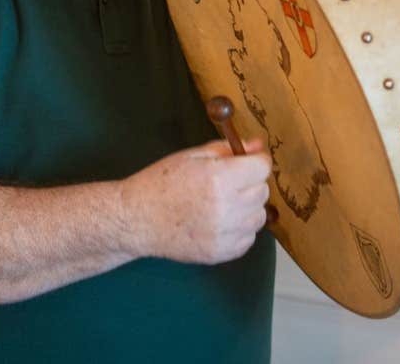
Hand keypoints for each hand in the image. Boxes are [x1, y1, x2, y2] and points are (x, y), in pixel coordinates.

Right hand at [120, 139, 270, 264]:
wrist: (137, 219)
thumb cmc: (160, 182)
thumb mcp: (191, 157)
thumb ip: (226, 150)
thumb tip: (257, 146)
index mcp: (219, 178)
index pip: (262, 167)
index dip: (255, 161)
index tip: (246, 163)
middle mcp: (227, 207)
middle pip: (262, 191)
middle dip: (250, 183)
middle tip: (227, 183)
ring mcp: (226, 234)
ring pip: (259, 216)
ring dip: (247, 208)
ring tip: (222, 204)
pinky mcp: (222, 253)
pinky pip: (248, 238)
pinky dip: (239, 229)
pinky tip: (218, 222)